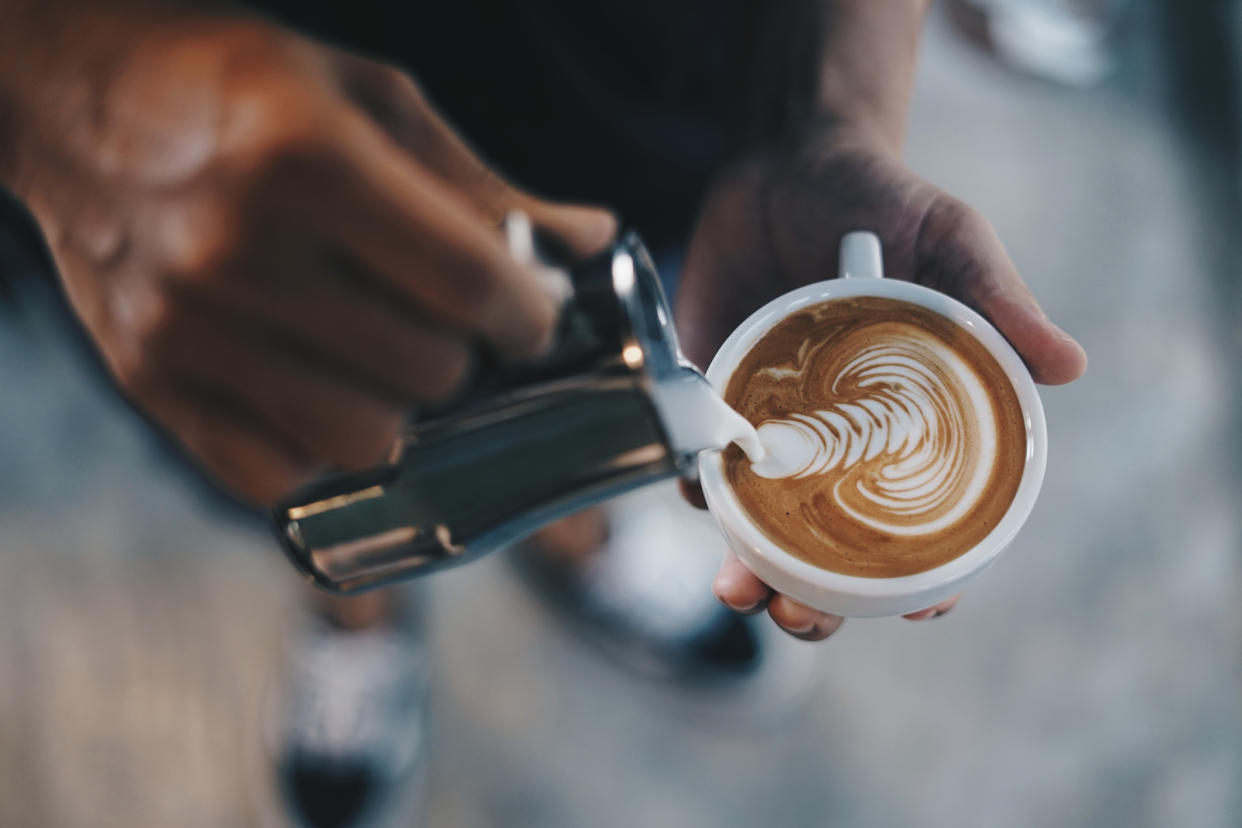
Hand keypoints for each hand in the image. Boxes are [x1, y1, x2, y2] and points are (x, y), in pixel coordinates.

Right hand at [7, 12, 613, 503]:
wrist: (71, 98)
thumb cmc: (233, 84)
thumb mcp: (368, 99)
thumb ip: (482, 184)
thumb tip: (592, 243)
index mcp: (308, 161)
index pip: (470, 281)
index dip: (529, 314)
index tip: (532, 316)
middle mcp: (240, 253)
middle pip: (429, 369)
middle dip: (468, 356)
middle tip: (450, 325)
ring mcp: (189, 330)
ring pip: (364, 441)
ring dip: (404, 410)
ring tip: (387, 360)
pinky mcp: (152, 382)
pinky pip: (274, 477)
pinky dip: (320, 454)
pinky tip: (325, 395)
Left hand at [676, 126, 1086, 639]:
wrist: (786, 160)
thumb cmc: (884, 201)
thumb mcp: (950, 240)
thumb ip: (995, 300)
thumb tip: (1069, 364)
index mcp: (913, 422)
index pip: (927, 522)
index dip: (927, 580)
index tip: (918, 611)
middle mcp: (843, 439)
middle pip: (835, 549)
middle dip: (819, 601)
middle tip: (800, 614)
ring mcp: (777, 426)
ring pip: (764, 526)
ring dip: (751, 570)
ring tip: (740, 589)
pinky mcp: (717, 400)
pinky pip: (703, 465)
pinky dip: (697, 490)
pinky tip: (696, 496)